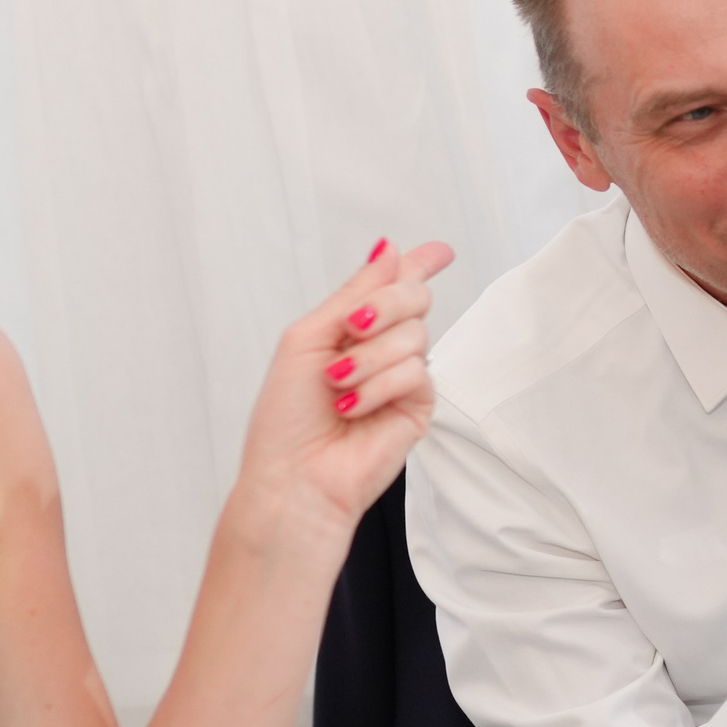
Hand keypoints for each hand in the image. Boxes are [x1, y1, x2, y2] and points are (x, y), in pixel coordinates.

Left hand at [229, 238, 454, 543]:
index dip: (419, 264)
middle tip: (354, 326)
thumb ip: (353, 293)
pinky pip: (416, 372)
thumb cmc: (286, 418)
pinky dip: (379, 386)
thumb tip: (389, 251)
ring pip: (413, 334)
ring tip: (338, 386)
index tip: (440, 251)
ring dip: (367, 358)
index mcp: (351, 329)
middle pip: (413, 296)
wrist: (295, 476)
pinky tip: (354, 407)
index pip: (393, 286)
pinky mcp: (419, 406)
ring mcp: (402, 377)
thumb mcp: (308, 338)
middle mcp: (381, 349)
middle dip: (386, 303)